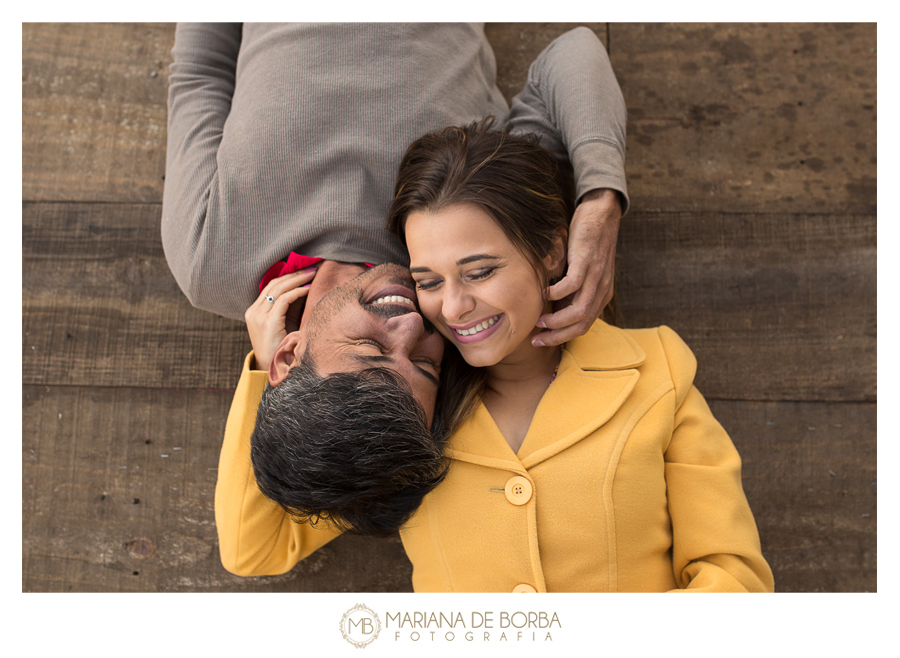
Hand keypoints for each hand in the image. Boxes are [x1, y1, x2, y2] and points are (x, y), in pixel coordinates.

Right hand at [245, 266, 318, 371]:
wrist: (273, 370)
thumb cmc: (282, 347)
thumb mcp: (284, 323)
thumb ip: (289, 308)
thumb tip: (306, 288)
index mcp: (254, 311)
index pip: (271, 286)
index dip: (288, 276)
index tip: (304, 269)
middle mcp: (254, 311)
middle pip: (274, 284)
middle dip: (294, 274)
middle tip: (312, 266)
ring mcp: (258, 316)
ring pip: (278, 288)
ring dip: (298, 279)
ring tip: (313, 273)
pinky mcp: (268, 322)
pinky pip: (284, 300)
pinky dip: (297, 292)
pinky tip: (309, 288)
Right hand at [533, 188, 620, 346]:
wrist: (601, 215)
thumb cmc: (587, 243)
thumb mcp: (584, 272)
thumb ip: (573, 290)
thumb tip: (553, 306)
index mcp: (602, 295)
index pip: (584, 325)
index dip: (563, 336)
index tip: (544, 339)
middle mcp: (601, 289)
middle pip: (582, 324)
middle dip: (558, 336)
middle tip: (537, 339)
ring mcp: (596, 276)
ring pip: (579, 311)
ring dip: (557, 321)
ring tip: (540, 321)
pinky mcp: (586, 262)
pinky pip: (572, 286)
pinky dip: (556, 294)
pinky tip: (544, 293)